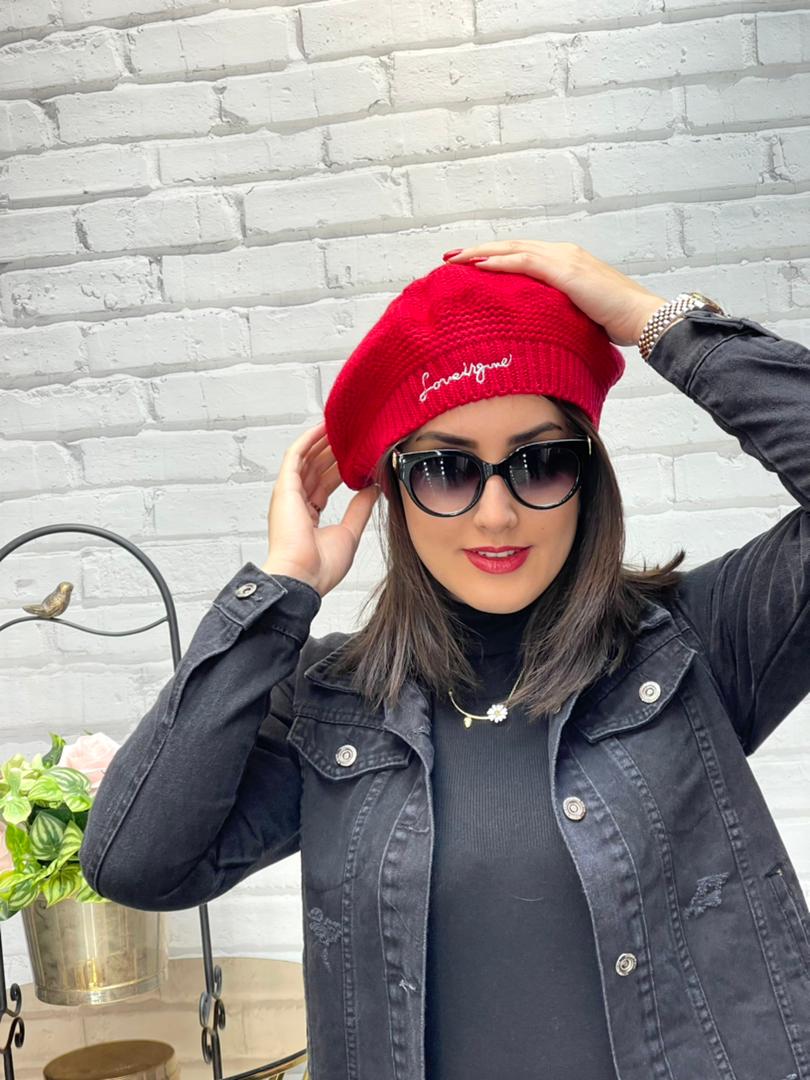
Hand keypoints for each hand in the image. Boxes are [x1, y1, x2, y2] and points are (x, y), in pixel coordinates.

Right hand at [264, 420, 379, 597]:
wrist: (303, 577)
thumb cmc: (320, 567)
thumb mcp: (349, 532)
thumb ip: (359, 508)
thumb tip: (373, 488)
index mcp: (308, 517)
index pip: (325, 485)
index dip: (340, 469)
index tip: (357, 457)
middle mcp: (296, 503)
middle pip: (316, 469)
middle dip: (333, 452)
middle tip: (352, 437)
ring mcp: (288, 495)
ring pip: (306, 459)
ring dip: (321, 442)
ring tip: (340, 426)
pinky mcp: (285, 487)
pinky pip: (295, 456)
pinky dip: (307, 440)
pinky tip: (322, 427)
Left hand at [443, 240, 666, 346]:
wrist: (642, 318)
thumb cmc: (617, 322)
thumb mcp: (581, 314)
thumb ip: (560, 311)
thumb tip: (543, 327)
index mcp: (567, 262)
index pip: (524, 255)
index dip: (496, 257)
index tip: (470, 264)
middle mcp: (564, 253)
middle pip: (513, 247)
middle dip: (479, 250)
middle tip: (450, 257)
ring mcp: (565, 259)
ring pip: (514, 250)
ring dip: (482, 253)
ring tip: (455, 259)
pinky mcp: (566, 272)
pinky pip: (525, 263)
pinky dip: (500, 262)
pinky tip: (479, 266)